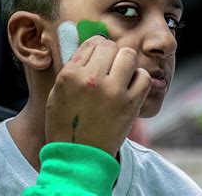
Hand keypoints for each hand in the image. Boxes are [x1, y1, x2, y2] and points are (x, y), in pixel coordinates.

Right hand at [45, 36, 150, 156]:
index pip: (91, 43)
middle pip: (109, 46)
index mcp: (70, 75)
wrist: (78, 156)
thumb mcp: (58, 92)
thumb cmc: (65, 124)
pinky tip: (130, 86)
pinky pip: (143, 77)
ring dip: (125, 62)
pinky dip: (139, 78)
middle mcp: (91, 79)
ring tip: (120, 73)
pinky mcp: (131, 104)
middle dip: (110, 53)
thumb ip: (73, 69)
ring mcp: (113, 91)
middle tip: (109, 64)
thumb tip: (91, 49)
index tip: (98, 55)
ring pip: (128, 55)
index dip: (96, 47)